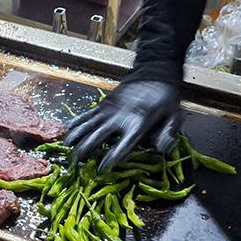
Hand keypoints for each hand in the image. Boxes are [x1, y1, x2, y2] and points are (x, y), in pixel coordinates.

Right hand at [63, 79, 179, 171]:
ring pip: (87, 125)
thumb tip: (161, 150)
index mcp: (137, 123)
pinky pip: (86, 114)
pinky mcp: (104, 104)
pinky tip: (66, 130)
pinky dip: (76, 122)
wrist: (154, 71)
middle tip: (74, 163)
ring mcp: (109, 109)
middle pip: (96, 136)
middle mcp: (119, 117)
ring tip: (66, 149)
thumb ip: (168, 133)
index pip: (122, 145)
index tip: (101, 169)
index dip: (111, 158)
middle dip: (84, 150)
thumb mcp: (174, 115)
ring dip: (75, 137)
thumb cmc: (165, 96)